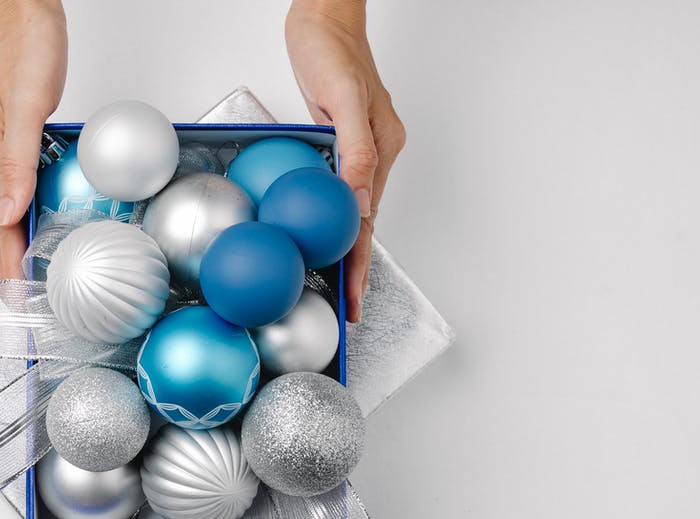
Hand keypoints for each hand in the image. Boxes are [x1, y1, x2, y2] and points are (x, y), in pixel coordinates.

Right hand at [0, 0, 66, 279]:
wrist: (23, 12)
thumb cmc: (26, 49)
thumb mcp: (27, 105)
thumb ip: (18, 160)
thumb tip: (8, 214)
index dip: (3, 266)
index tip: (14, 299)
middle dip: (3, 267)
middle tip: (19, 302)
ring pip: (0, 209)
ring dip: (9, 246)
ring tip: (24, 277)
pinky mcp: (13, 136)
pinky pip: (13, 188)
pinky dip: (21, 216)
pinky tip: (35, 221)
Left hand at [285, 0, 405, 321]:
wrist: (324, 17)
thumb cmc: (331, 51)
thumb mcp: (342, 101)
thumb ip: (354, 153)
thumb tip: (358, 205)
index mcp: (381, 150)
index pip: (368, 223)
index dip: (360, 265)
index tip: (355, 300)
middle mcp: (374, 154)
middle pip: (363, 224)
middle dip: (355, 268)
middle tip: (346, 307)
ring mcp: (358, 149)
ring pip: (350, 211)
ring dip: (342, 247)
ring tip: (333, 284)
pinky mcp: (340, 141)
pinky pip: (337, 189)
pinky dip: (329, 216)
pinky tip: (317, 231)